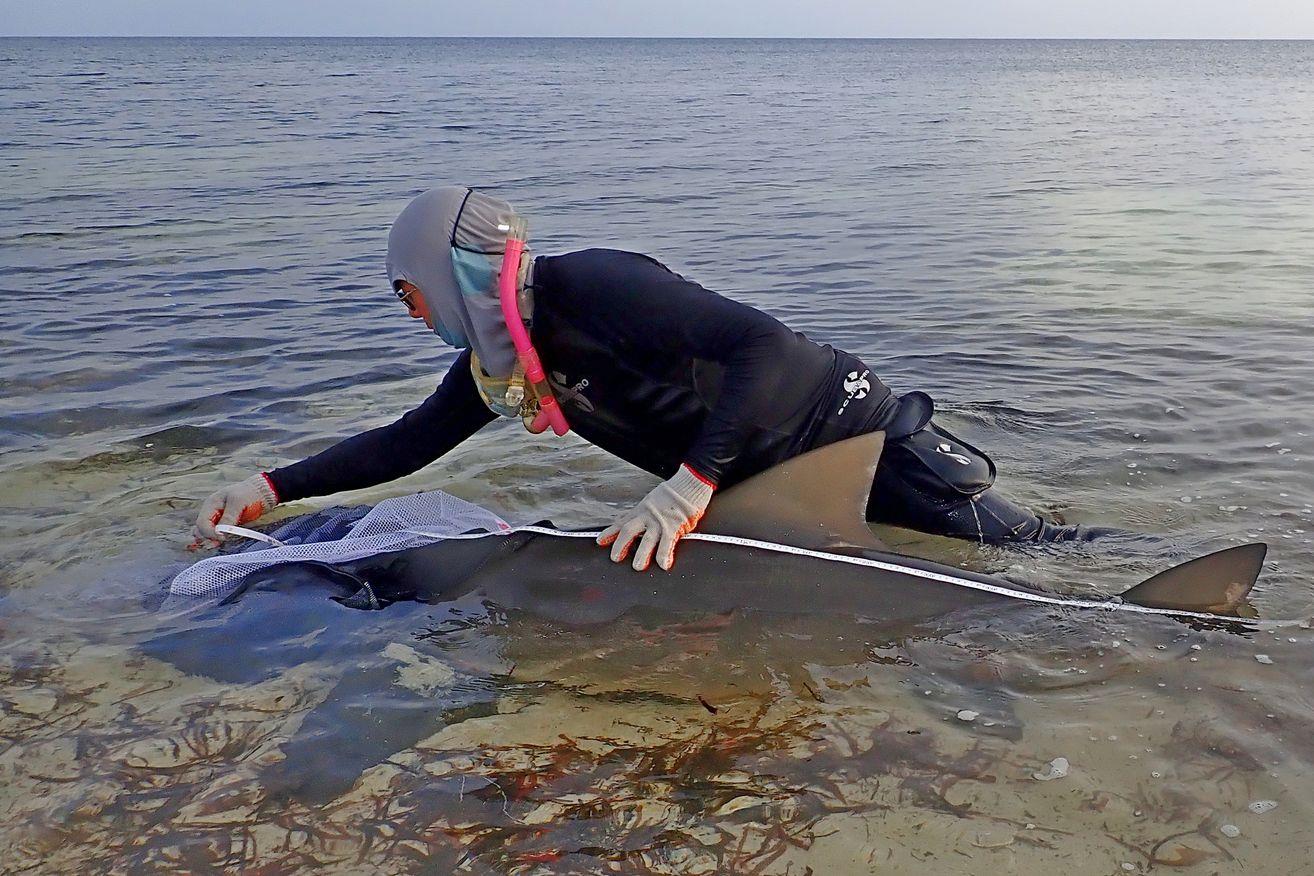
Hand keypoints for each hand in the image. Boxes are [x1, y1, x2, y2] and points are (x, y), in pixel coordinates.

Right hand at [192, 473, 279, 544]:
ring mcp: (219, 519)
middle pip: (202, 530)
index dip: (210, 533)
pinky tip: (228, 541)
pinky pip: (219, 535)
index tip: (223, 537)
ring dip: (214, 540)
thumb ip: (228, 517)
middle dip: (210, 537)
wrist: (263, 492)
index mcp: (211, 504)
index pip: (202, 523)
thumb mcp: (238, 502)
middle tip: (223, 541)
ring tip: (224, 542)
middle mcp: (212, 513)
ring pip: (209, 534)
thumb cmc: (250, 493)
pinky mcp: (227, 525)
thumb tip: (220, 533)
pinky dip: (221, 539)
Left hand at [597, 465, 714, 570]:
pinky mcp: (675, 526)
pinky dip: (664, 555)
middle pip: (629, 530)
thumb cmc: (674, 492)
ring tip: (638, 567)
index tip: (600, 541)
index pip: (622, 522)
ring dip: (641, 554)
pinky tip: (663, 565)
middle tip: (615, 558)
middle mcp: (648, 516)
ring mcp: (661, 522)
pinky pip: (667, 544)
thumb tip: (631, 520)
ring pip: (647, 540)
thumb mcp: (652, 500)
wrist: (690, 484)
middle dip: (620, 545)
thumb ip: (642, 512)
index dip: (610, 532)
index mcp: (642, 509)